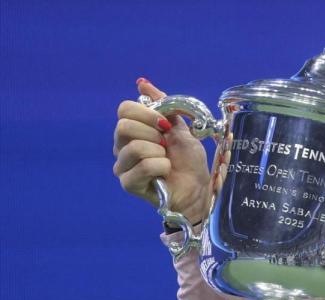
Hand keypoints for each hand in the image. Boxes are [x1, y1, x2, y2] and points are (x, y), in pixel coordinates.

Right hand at [112, 78, 210, 224]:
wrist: (198, 188)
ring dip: (160, 153)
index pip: (124, 109)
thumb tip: (142, 82)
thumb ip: (163, 105)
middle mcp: (121, 146)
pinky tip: (166, 173)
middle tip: (165, 145)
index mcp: (132, 130)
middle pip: (124, 126)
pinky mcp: (128, 184)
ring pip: (135, 148)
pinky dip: (162, 167)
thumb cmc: (189, 161)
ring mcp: (122, 166)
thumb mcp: (180, 128)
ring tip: (167, 161)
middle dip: (153, 134)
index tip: (166, 125)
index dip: (148, 114)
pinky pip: (144, 166)